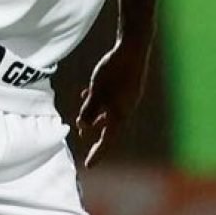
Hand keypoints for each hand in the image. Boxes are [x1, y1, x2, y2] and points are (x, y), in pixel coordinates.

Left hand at [75, 40, 150, 167]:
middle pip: (109, 126)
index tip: (89, 166)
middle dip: (94, 131)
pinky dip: (101, 102)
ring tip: (83, 111)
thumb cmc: (113, 70)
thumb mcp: (95, 92)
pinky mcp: (130, 87)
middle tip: (81, 136)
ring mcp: (130, 97)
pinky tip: (89, 92)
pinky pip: (113, 101)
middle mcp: (127, 108)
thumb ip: (89, 111)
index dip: (97, 153)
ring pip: (110, 112)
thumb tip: (83, 126)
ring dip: (96, 114)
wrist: (134, 47)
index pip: (107, 139)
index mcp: (120, 113)